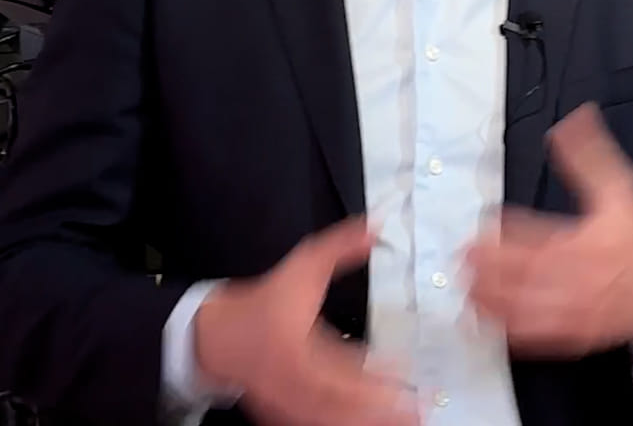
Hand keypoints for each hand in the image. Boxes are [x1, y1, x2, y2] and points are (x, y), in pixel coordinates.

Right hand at [194, 216, 418, 425]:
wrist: (219, 334)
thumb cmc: (265, 299)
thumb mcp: (304, 265)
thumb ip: (341, 246)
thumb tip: (376, 226)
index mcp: (295, 348)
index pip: (337, 367)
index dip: (371, 375)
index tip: (403, 371)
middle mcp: (291, 382)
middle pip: (338, 405)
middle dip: (376, 410)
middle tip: (414, 411)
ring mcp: (287, 404)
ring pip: (330, 421)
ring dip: (366, 422)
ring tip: (404, 420)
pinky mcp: (285, 415)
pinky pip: (317, 425)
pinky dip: (343, 425)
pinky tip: (369, 423)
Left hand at [464, 102, 632, 356]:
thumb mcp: (620, 189)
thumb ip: (590, 156)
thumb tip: (572, 120)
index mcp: (578, 242)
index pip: (532, 235)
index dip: (504, 229)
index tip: (485, 220)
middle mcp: (569, 278)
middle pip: (518, 274)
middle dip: (487, 265)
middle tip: (461, 255)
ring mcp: (568, 311)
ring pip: (520, 308)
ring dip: (488, 297)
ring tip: (465, 284)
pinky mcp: (569, 335)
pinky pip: (531, 336)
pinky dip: (504, 328)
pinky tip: (484, 319)